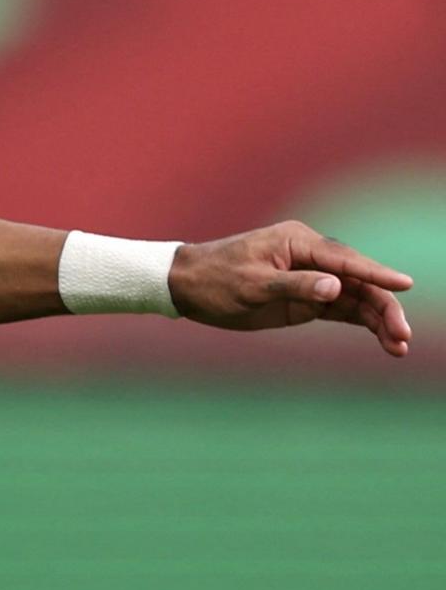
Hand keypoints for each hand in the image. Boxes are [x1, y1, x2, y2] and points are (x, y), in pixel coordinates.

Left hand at [172, 222, 413, 354]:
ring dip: (379, 320)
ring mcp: (312, 278)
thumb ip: (295, 286)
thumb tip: (336, 287)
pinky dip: (364, 324)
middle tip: (402, 334)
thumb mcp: (251, 284)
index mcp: (298, 243)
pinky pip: (343, 309)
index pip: (346, 260)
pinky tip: (385, 341)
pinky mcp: (307, 299)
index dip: (377, 274)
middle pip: (359, 281)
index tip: (405, 284)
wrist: (185, 286)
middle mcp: (312, 257)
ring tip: (399, 346)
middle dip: (384, 307)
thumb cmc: (214, 279)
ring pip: (356, 298)